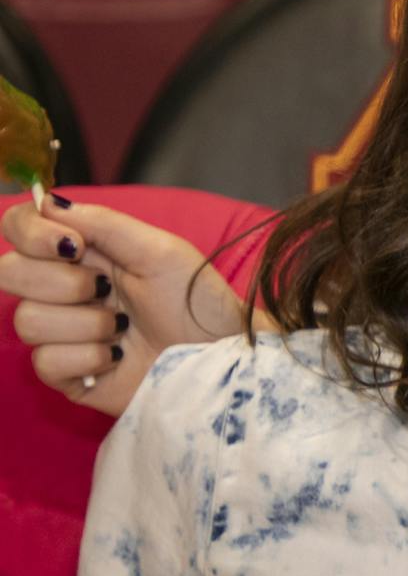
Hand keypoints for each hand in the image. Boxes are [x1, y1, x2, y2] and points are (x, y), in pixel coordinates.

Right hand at [0, 196, 252, 416]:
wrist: (218, 355)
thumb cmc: (196, 300)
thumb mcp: (159, 250)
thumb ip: (103, 223)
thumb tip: (47, 201)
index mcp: (81, 252)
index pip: (18, 228)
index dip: (30, 233)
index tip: (71, 245)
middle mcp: (62, 288)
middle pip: (8, 272)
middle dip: (62, 282)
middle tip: (108, 289)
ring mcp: (60, 332)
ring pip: (27, 320)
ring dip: (86, 324)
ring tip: (124, 327)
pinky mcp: (66, 374)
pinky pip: (45, 362)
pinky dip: (89, 357)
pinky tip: (117, 357)